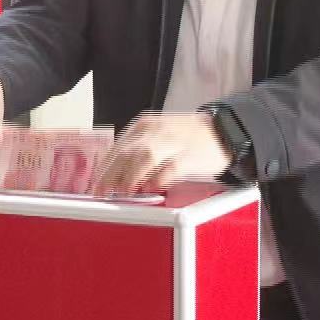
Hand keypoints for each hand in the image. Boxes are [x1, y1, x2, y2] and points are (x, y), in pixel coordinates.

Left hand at [92, 112, 230, 195]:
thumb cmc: (186, 138)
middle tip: (103, 194)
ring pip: (143, 158)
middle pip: (125, 154)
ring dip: (130, 178)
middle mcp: (155, 130)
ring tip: (124, 193)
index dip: (104, 169)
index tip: (96, 186)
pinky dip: (158, 180)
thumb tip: (114, 175)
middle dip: (110, 176)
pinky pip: (170, 168)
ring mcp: (173, 141)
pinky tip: (151, 189)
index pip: (117, 148)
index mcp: (143, 125)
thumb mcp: (156, 136)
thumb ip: (136, 150)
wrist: (223, 131)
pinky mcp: (189, 155)